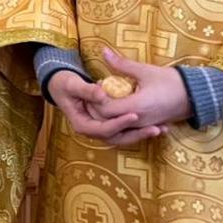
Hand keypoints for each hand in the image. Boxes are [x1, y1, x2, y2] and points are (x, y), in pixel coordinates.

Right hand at [46, 69, 165, 146]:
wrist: (61, 86)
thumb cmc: (65, 84)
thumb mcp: (73, 85)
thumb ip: (87, 90)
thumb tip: (102, 94)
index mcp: (83, 125)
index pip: (104, 129)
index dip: (120, 123)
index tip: (134, 115)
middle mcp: (93, 131)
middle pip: (117, 138)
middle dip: (137, 134)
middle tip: (156, 128)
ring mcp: (102, 129)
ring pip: (124, 137)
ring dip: (141, 134)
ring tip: (160, 129)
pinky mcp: (109, 125)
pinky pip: (125, 130)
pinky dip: (139, 128)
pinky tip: (156, 124)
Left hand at [91, 48, 191, 136]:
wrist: (195, 96)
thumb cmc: (171, 82)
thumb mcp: (145, 70)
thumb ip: (122, 64)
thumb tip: (103, 52)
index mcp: (136, 107)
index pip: (105, 109)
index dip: (96, 99)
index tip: (97, 84)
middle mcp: (138, 120)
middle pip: (108, 120)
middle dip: (99, 106)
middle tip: (98, 90)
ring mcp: (143, 126)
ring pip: (117, 125)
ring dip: (108, 112)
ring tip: (107, 95)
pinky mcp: (147, 127)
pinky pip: (127, 126)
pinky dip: (119, 117)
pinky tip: (119, 104)